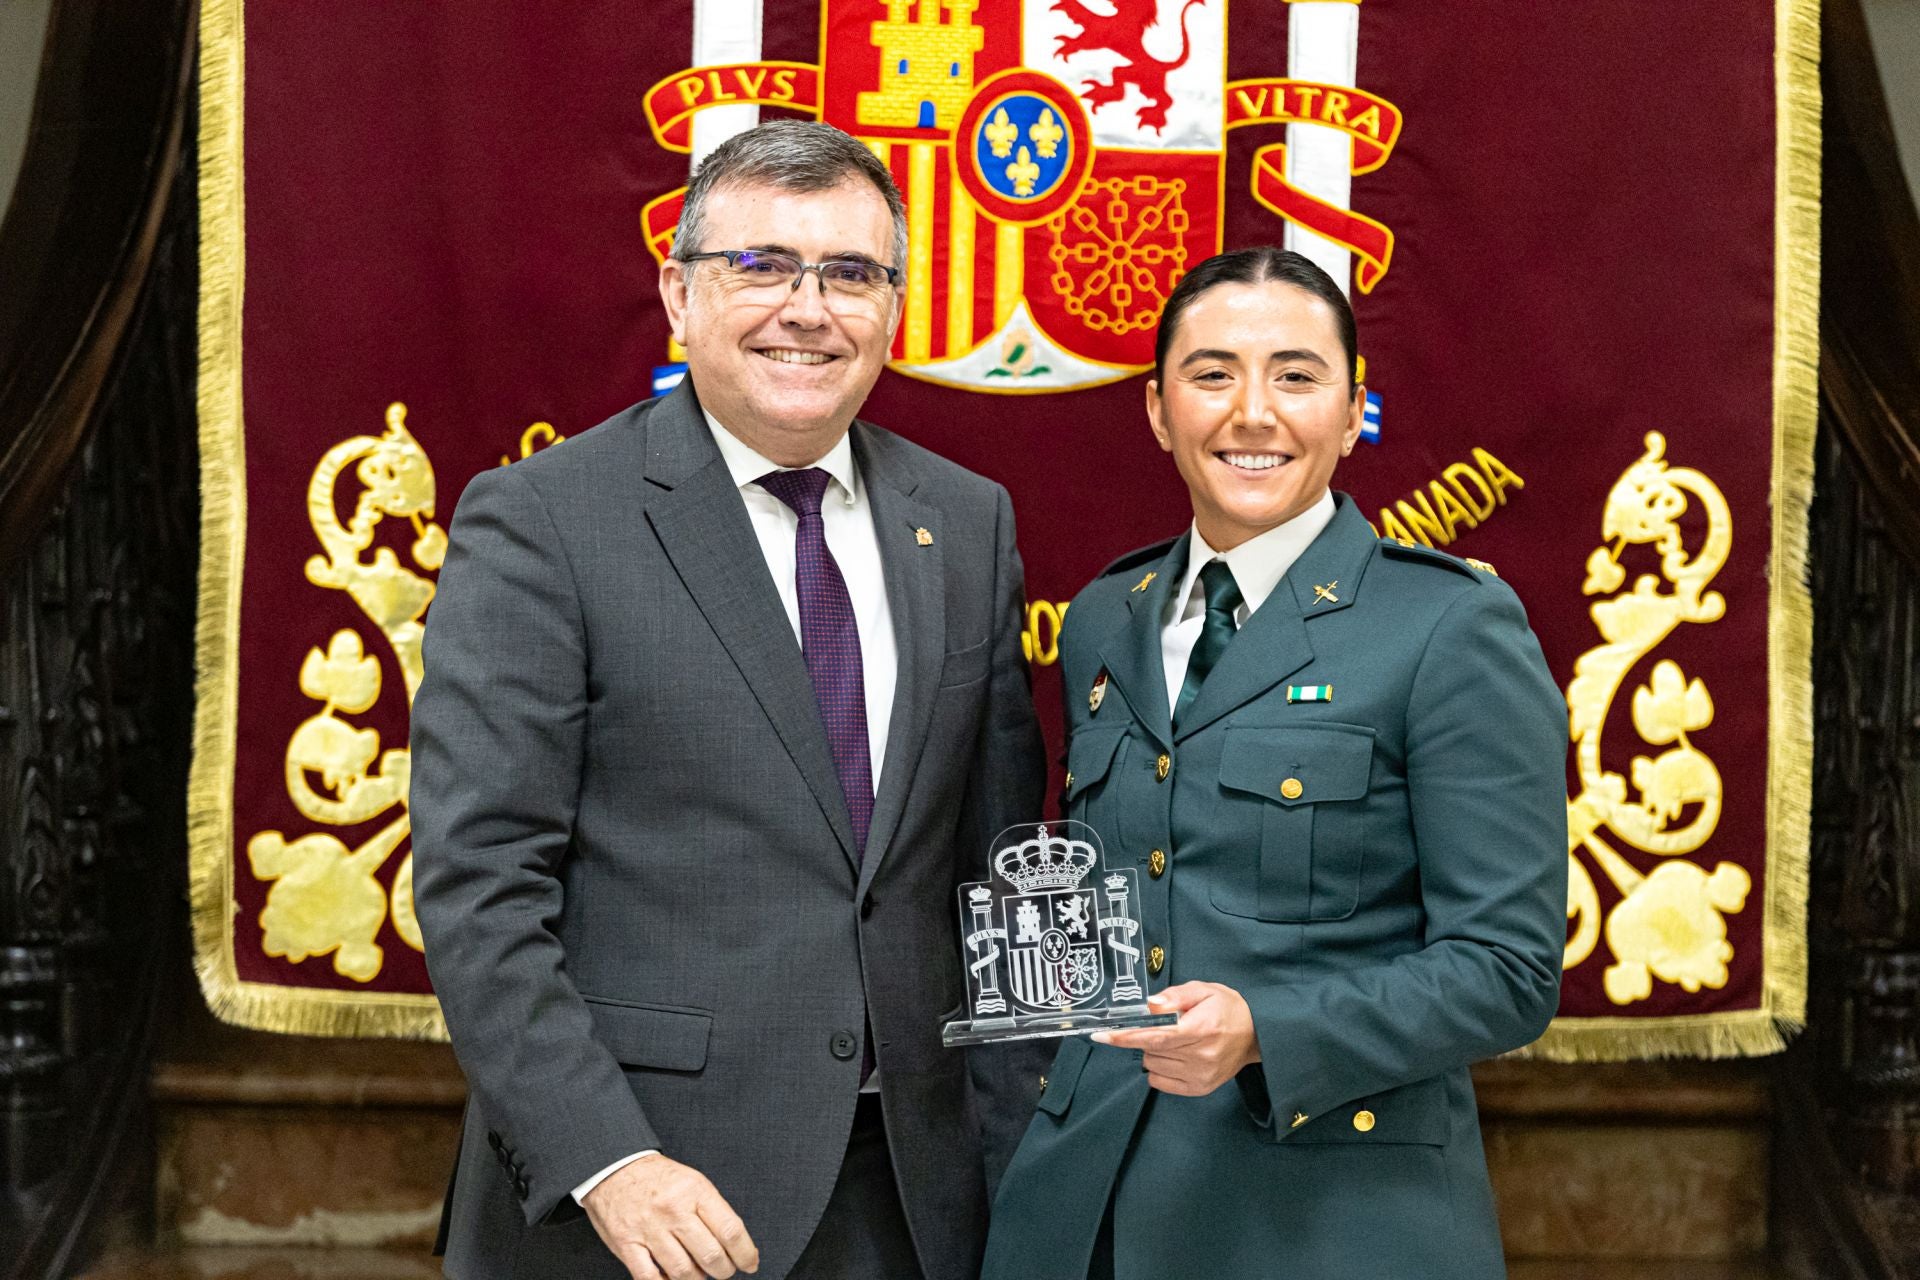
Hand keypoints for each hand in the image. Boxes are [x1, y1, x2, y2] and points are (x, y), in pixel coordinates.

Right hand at [582, 1154, 758, 1279]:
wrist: (615, 1168)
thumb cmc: (657, 1178)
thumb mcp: (693, 1182)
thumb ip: (713, 1211)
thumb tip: (733, 1245)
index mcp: (695, 1191)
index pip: (730, 1230)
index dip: (745, 1253)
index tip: (750, 1262)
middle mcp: (673, 1210)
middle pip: (710, 1255)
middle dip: (724, 1270)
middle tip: (724, 1270)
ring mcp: (649, 1228)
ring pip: (683, 1271)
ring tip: (701, 1275)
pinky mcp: (627, 1244)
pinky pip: (649, 1278)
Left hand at [1091, 982, 1260, 1096]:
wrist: (1256, 1035)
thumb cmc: (1227, 1009)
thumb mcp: (1204, 990)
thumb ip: (1175, 996)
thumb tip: (1150, 1005)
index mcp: (1201, 1029)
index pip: (1156, 1036)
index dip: (1126, 1036)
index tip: (1103, 1035)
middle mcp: (1201, 1056)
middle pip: (1150, 1050)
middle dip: (1147, 1035)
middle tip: (1166, 1025)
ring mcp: (1200, 1076)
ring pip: (1152, 1065)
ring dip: (1154, 1051)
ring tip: (1176, 1040)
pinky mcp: (1199, 1089)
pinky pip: (1159, 1082)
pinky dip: (1159, 1068)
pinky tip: (1175, 1056)